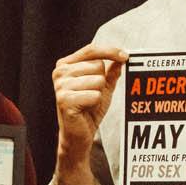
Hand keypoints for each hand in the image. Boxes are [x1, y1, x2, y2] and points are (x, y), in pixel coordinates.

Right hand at [52, 44, 127, 164]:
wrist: (78, 134)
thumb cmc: (88, 110)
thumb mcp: (102, 87)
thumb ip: (111, 72)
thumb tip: (121, 58)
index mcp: (65, 65)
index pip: (91, 50)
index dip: (110, 51)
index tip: (126, 56)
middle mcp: (60, 72)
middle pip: (97, 65)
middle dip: (101, 81)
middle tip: (91, 95)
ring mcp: (60, 86)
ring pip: (97, 80)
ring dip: (97, 93)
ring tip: (87, 103)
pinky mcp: (64, 100)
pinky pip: (94, 95)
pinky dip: (94, 103)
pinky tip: (84, 110)